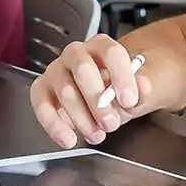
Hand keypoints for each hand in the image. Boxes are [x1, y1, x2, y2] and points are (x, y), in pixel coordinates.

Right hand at [31, 34, 155, 148]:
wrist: (97, 97)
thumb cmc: (113, 90)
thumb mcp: (132, 93)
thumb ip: (140, 90)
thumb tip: (143, 86)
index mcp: (101, 46)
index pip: (111, 53)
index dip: (121, 77)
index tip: (129, 101)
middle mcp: (76, 53)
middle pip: (83, 70)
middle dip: (98, 101)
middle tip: (111, 123)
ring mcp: (56, 69)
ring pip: (65, 90)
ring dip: (81, 118)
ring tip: (97, 135)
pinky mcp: (41, 88)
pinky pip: (42, 104)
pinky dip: (54, 125)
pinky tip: (68, 139)